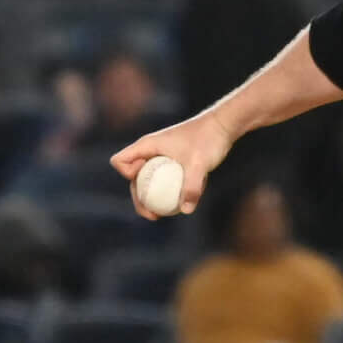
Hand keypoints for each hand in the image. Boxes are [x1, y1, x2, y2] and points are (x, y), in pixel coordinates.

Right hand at [111, 112, 233, 218]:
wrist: (223, 126)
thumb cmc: (208, 139)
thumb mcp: (199, 164)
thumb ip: (192, 186)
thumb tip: (185, 210)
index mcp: (147, 145)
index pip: (120, 161)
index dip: (126, 174)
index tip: (145, 180)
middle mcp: (150, 151)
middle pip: (132, 178)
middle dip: (138, 198)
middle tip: (152, 215)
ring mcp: (160, 157)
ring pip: (148, 180)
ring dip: (151, 198)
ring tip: (160, 216)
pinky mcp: (172, 162)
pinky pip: (163, 180)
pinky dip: (166, 193)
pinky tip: (180, 206)